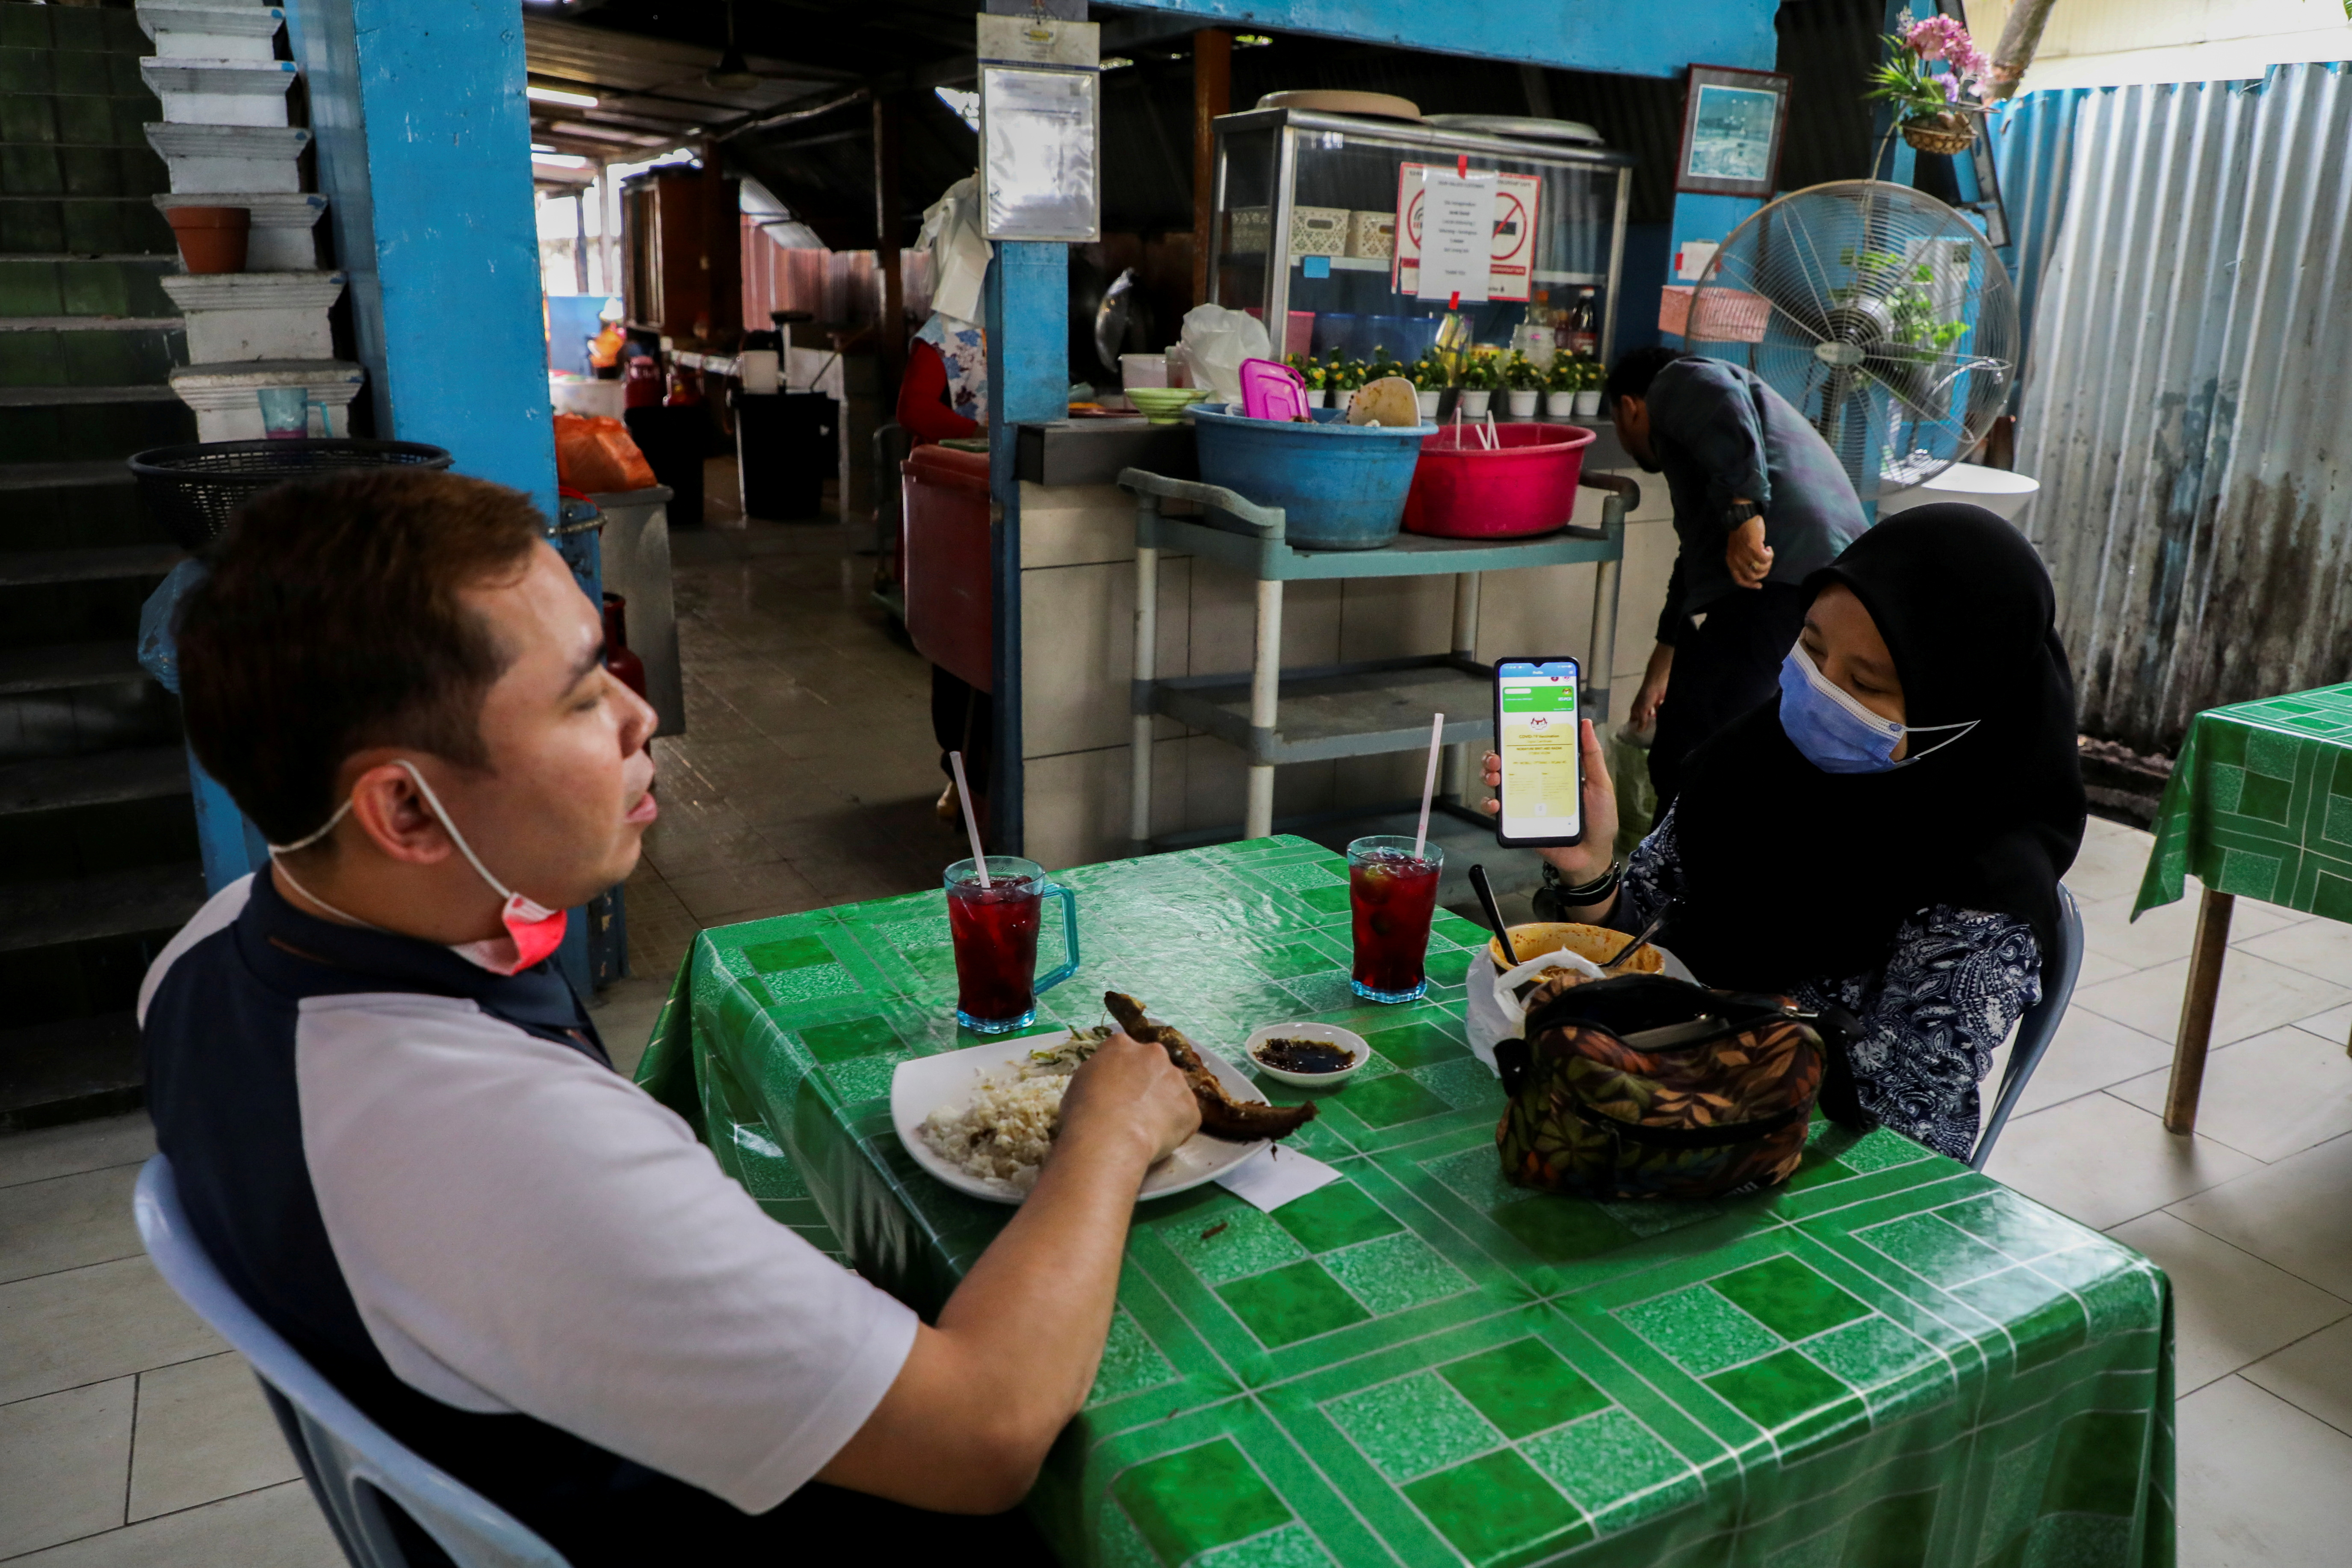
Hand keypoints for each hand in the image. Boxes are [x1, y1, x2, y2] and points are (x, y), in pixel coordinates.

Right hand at [1056, 1031, 1199, 1166]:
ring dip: (1164, 1104)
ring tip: (1147, 1129)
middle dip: (1148, 1083)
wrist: (1109, 1138)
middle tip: (1135, 1109)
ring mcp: (1176, 1079)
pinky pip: (1184, 1116)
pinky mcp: (1191, 1107)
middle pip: (1154, 1065)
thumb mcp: (1079, 1083)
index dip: (1122, 1072)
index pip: (1125, 1051)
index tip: (1118, 1090)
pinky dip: (1176, 1127)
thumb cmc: (1084, 1111)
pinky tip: (1159, 1140)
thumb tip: (1107, 1083)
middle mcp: (1154, 1054)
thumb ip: (1099, 1074)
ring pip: (1173, 1090)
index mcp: (1122, 1045)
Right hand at [1481, 717, 1619, 883]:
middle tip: (1496, 759)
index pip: (1528, 749)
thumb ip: (1592, 755)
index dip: (1515, 739)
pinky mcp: (1518, 823)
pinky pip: (1497, 813)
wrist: (1593, 855)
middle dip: (1494, 757)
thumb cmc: (1600, 819)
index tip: (1510, 731)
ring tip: (1493, 778)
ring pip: (1496, 785)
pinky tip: (1494, 805)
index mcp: (1551, 770)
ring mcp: (1524, 803)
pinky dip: (1489, 806)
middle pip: (1506, 764)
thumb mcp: (1600, 783)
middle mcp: (1534, 783)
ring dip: (1488, 776)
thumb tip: (1586, 723)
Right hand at [1629, 642, 1673, 731]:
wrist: (1657, 683)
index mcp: (1635, 709)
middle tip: (1649, 738)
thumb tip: (1639, 732)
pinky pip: (1660, 712)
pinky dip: (1662, 716)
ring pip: (1652, 716)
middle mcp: (1643, 708)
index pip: (1633, 721)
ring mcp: (1651, 705)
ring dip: (1655, 722)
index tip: (1637, 739)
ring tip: (1658, 732)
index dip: (1634, 728)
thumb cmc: (1646, 696)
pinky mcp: (1660, 703)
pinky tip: (1665, 723)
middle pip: (1643, 719)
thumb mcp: (1642, 710)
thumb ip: (1642, 721)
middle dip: (1645, 727)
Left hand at [1726, 515, 1772, 588]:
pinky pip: (1765, 559)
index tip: (1759, 586)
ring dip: (1768, 563)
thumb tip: (1754, 569)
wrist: (1742, 517)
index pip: (1739, 579)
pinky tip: (1768, 548)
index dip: (1750, 585)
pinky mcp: (1754, 548)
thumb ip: (1741, 560)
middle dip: (1763, 572)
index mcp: (1731, 561)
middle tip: (1767, 563)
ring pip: (1761, 568)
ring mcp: (1745, 555)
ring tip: (1767, 553)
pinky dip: (1770, 555)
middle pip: (1752, 576)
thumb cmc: (1740, 531)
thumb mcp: (1736, 549)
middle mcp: (1736, 560)